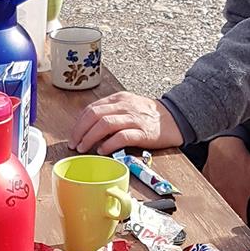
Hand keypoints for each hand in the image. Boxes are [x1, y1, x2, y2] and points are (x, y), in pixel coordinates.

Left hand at [69, 91, 183, 155]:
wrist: (176, 118)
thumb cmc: (149, 116)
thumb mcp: (128, 107)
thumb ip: (110, 114)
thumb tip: (89, 130)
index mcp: (118, 99)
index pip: (91, 108)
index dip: (78, 123)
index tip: (73, 136)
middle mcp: (124, 106)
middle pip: (94, 115)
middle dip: (80, 131)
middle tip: (74, 144)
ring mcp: (134, 119)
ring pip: (105, 124)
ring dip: (90, 138)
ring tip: (84, 148)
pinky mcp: (143, 132)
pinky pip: (122, 137)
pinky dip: (109, 144)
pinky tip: (102, 151)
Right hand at [203, 136, 249, 220]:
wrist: (224, 147)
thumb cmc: (241, 161)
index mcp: (237, 202)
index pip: (242, 223)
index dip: (249, 226)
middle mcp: (223, 201)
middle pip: (230, 217)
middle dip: (238, 219)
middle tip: (245, 214)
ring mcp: (213, 195)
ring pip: (221, 209)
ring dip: (228, 209)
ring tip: (235, 201)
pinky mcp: (206, 188)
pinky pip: (212, 199)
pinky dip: (218, 199)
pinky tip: (224, 191)